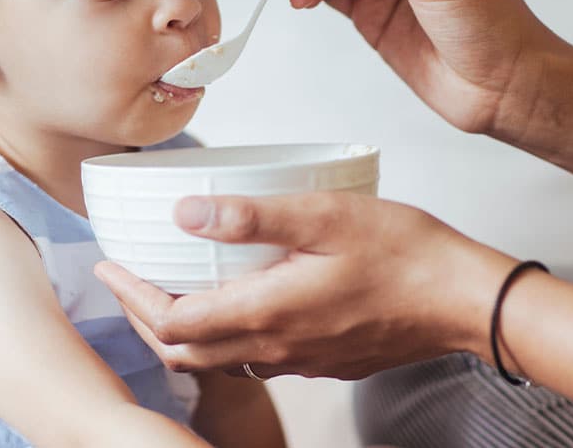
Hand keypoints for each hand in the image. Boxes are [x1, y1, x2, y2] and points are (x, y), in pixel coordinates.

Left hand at [94, 192, 516, 379]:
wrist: (463, 301)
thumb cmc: (404, 254)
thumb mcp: (325, 216)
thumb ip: (251, 216)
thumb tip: (184, 212)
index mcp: (267, 312)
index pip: (170, 322)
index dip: (130, 297)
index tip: (109, 266)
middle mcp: (275, 346)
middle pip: (183, 352)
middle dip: (143, 317)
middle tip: (127, 280)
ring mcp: (299, 359)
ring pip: (217, 359)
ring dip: (181, 329)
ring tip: (169, 288)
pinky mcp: (322, 359)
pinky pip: (254, 357)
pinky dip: (223, 335)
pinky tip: (234, 301)